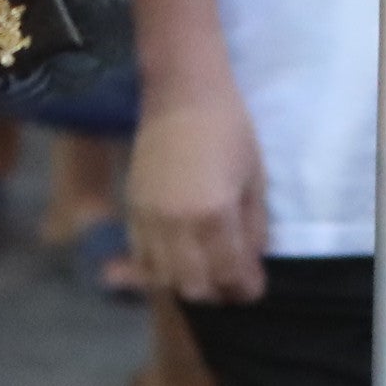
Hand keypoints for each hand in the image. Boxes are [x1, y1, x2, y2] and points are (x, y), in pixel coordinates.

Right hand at [128, 77, 271, 304]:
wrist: (181, 94)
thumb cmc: (229, 129)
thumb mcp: (254, 178)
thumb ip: (253, 227)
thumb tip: (251, 262)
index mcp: (214, 215)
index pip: (229, 274)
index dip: (245, 288)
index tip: (253, 288)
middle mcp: (177, 225)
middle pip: (193, 286)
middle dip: (217, 291)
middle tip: (231, 281)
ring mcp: (149, 218)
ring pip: (162, 279)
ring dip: (185, 283)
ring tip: (204, 272)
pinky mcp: (131, 209)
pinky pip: (139, 257)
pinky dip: (158, 268)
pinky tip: (176, 259)